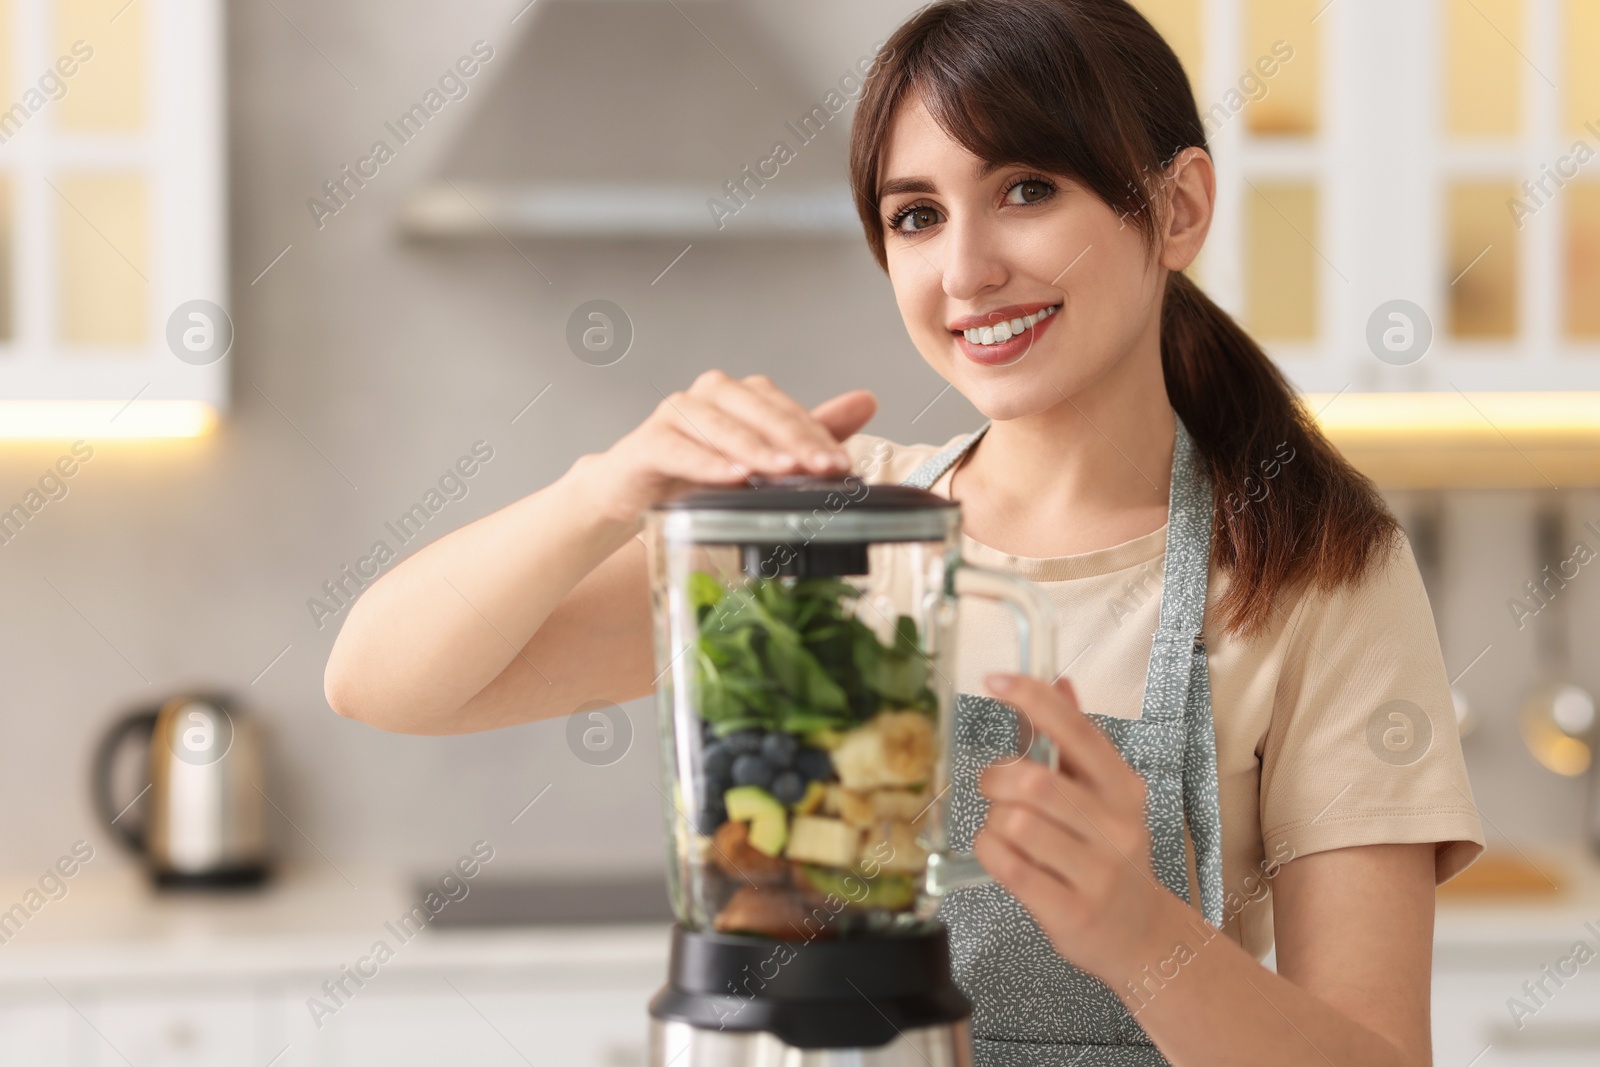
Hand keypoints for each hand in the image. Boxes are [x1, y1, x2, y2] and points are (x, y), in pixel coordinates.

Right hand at [579, 370, 876, 523]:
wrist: (634, 492)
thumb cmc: (700, 472)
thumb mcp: (761, 458)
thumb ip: (810, 431)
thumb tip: (867, 400)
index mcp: (741, 395)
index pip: (785, 409)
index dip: (816, 435)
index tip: (842, 465)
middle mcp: (709, 395)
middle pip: (758, 410)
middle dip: (794, 440)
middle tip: (824, 468)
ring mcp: (675, 414)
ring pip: (720, 426)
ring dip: (754, 449)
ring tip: (782, 471)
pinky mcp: (647, 441)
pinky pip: (679, 448)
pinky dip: (707, 463)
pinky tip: (732, 478)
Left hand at [974, 671, 1185, 985]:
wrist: (1142, 936)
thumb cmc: (1110, 855)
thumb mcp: (1106, 796)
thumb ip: (1077, 742)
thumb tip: (1058, 682)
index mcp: (1123, 789)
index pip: (1077, 731)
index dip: (1033, 700)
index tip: (995, 680)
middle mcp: (1116, 826)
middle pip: (1034, 782)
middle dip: (996, 778)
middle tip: (992, 787)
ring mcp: (1096, 871)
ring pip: (1015, 824)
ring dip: (993, 821)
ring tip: (1004, 830)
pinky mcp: (1071, 910)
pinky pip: (1009, 867)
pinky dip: (990, 851)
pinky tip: (1000, 852)